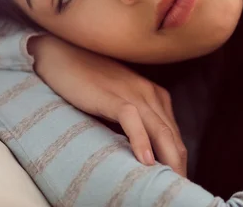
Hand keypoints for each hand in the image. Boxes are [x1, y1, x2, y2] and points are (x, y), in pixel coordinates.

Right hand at [27, 35, 186, 175]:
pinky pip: (132, 120)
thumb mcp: (118, 103)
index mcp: (156, 97)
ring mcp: (134, 94)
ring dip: (168, 160)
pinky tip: (145, 161)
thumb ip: (134, 122)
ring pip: (160, 131)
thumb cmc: (89, 81)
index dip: (179, 161)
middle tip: (179, 190)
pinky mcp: (114, 96)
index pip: (175, 136)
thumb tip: (141, 153)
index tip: (178, 182)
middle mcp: (151, 95)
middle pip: (173, 138)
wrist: (62, 54)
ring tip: (171, 183)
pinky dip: (141, 142)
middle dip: (179, 166)